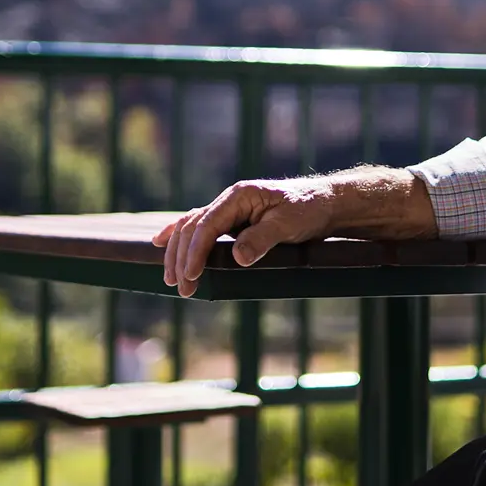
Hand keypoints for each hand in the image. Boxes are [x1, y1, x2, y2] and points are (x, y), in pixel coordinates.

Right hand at [152, 178, 339, 297]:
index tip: (190, 275)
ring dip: (177, 252)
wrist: (324, 203)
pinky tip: (161, 242)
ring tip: (171, 279)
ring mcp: (229, 210)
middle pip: (193, 227)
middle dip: (182, 258)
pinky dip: (179, 235)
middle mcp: (229, 201)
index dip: (195, 251)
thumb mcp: (288, 225)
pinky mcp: (232, 220)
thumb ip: (261, 239)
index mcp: (239, 196)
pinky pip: (200, 226)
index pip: (207, 224)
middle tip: (182, 288)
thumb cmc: (308, 211)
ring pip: (191, 227)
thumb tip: (236, 258)